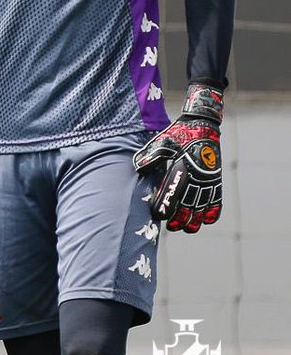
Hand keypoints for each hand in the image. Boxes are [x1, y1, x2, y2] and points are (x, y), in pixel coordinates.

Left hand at [133, 82, 223, 232]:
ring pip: (203, 205)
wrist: (202, 125)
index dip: (165, 206)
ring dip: (196, 219)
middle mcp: (196, 175)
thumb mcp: (161, 142)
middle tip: (172, 227)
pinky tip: (207, 220)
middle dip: (180, 218)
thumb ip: (150, 156)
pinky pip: (217, 198)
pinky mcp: (216, 178)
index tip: (159, 216)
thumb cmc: (177, 135)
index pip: (172, 193)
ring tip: (188, 229)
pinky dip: (213, 210)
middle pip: (188, 204)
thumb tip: (138, 169)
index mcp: (181, 167)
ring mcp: (208, 178)